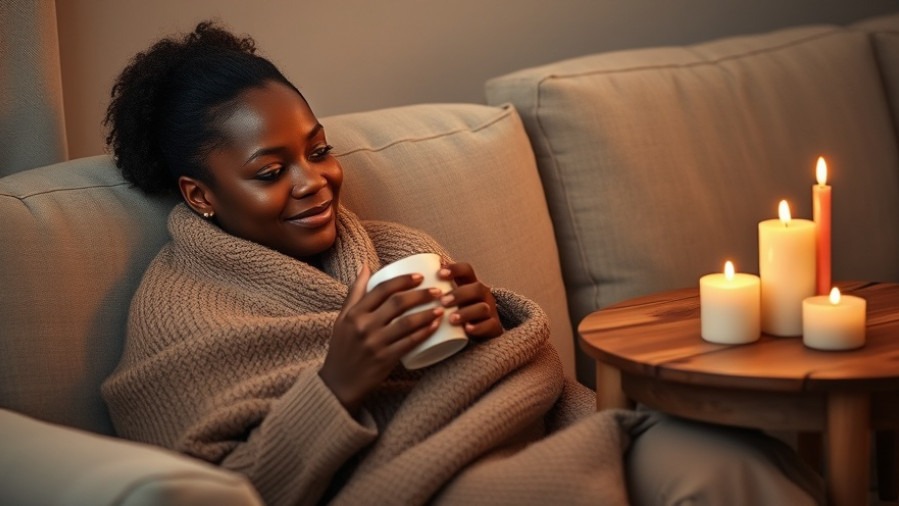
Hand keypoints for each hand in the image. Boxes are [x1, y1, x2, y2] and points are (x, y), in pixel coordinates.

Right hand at [319, 264, 441, 412]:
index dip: (403, 280)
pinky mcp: (385, 359)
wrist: (338, 383)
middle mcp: (364, 326)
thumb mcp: (343, 318)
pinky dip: (424, 333)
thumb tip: (366, 266)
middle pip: (398, 303)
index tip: (420, 276)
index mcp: (354, 313)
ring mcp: (375, 343)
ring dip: (427, 313)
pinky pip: (409, 343)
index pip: (381, 289)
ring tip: (441, 307)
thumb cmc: (342, 348)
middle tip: (437, 290)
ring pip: (407, 323)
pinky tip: (436, 326)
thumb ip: (355, 292)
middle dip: (421, 294)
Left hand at [438, 262, 502, 339]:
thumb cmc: (457, 314)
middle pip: (476, 287)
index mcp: (470, 284)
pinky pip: (490, 326)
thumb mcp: (448, 300)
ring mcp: (490, 312)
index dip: (454, 269)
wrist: (479, 335)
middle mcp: (483, 295)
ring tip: (451, 319)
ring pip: (483, 308)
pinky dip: (479, 328)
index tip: (439, 273)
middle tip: (442, 301)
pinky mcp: (493, 328)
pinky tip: (468, 330)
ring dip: (466, 312)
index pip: (466, 270)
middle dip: (459, 293)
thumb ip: (433, 289)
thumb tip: (405, 277)